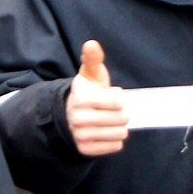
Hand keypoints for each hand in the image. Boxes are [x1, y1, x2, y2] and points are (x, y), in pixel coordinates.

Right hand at [66, 39, 129, 157]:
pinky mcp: (85, 149)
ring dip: (119, 127)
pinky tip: (106, 131)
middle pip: (121, 118)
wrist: (71, 113)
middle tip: (111, 109)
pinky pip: (115, 147)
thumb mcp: (90, 73)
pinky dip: (115, 140)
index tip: (111, 95)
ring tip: (110, 120)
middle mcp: (78, 118)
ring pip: (120, 134)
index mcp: (81, 98)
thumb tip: (91, 44)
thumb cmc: (88, 91)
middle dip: (121, 113)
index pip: (118, 102)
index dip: (118, 98)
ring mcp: (81, 135)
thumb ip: (93, 59)